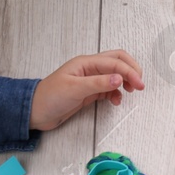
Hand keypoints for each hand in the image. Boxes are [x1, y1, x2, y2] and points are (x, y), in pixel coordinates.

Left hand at [30, 50, 144, 130]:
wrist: (35, 112)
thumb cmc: (50, 97)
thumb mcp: (75, 89)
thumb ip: (98, 83)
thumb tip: (119, 78)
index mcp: (86, 63)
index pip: (115, 62)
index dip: (129, 71)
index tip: (139, 85)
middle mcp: (90, 68)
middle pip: (117, 61)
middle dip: (131, 70)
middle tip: (140, 85)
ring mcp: (90, 80)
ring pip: (115, 74)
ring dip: (125, 81)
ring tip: (130, 92)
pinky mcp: (89, 92)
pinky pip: (108, 88)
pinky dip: (116, 93)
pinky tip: (116, 101)